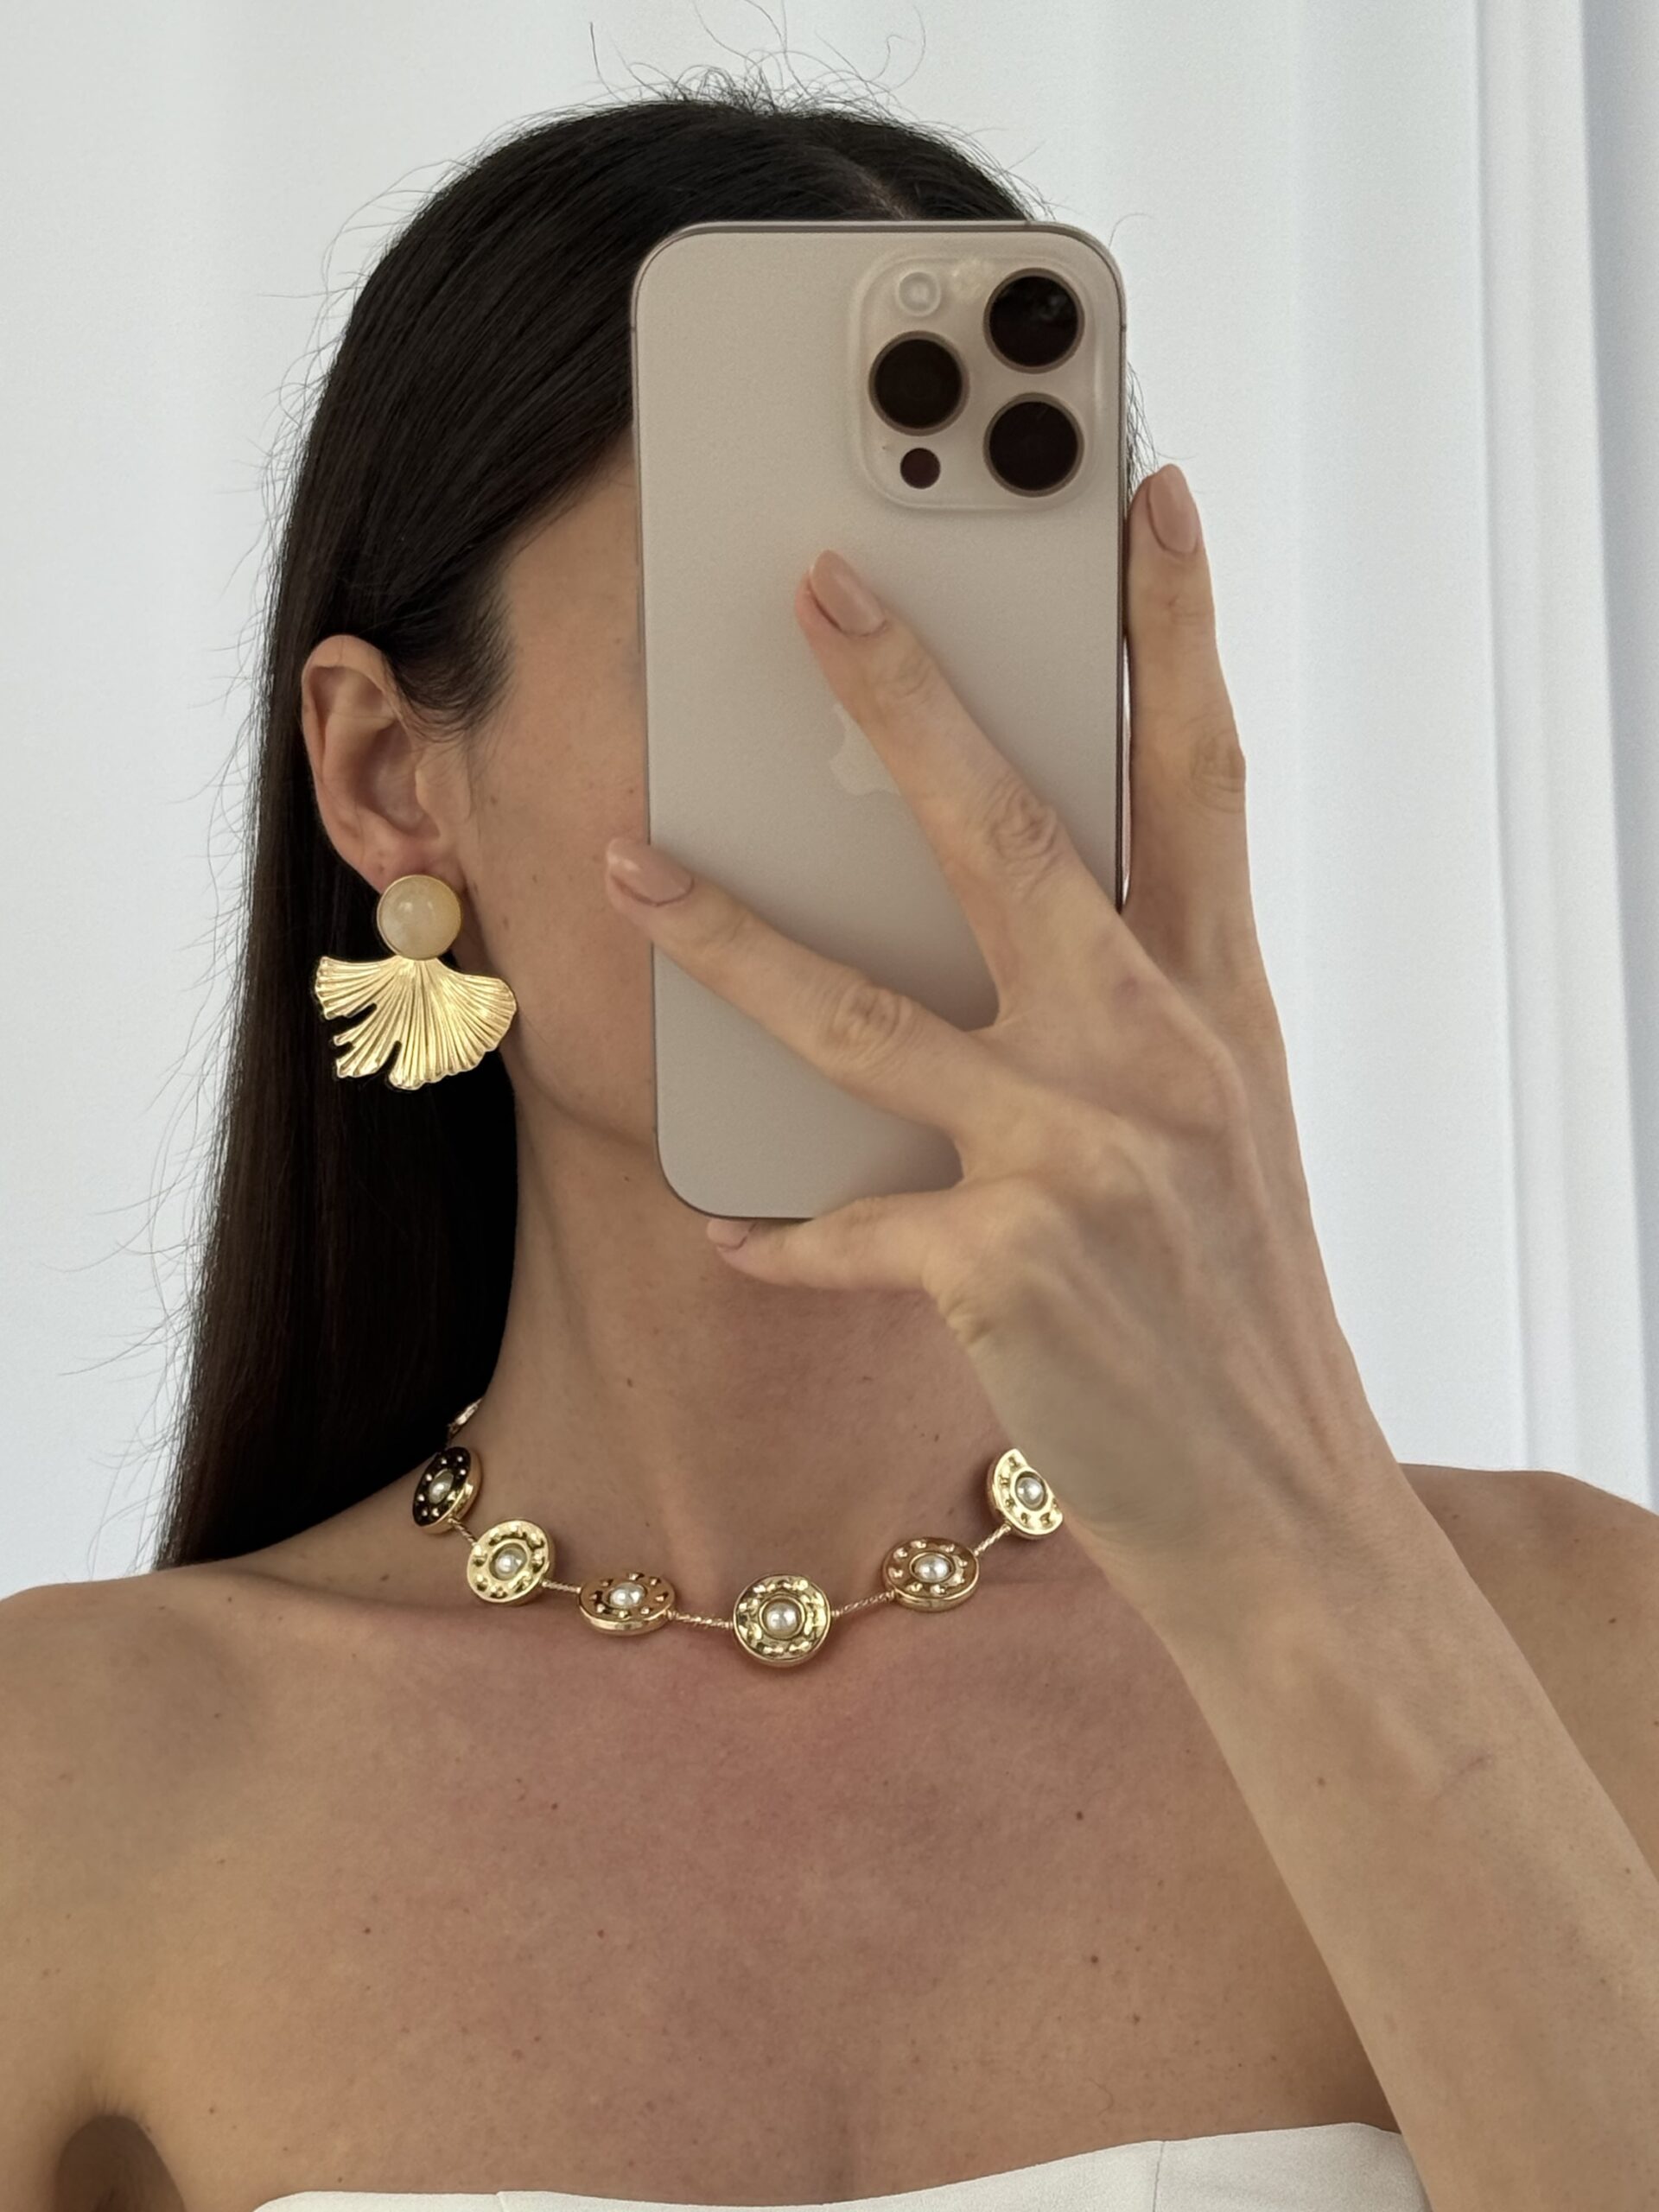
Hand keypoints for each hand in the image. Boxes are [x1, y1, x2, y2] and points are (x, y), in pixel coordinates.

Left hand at [602, 464, 1410, 1617]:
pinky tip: (723, 1227)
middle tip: (817, 577)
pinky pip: (846, 1231)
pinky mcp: (1010, 1269)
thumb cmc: (1237, 1312)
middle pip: (1014, 837)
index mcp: (1217, 1006)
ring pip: (866, 1014)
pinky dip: (781, 1235)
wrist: (1283, 1511)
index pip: (1200, 780)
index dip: (1176, 629)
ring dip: (728, 936)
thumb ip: (1137, 1010)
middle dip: (907, 697)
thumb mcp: (1223, 1131)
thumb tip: (1030, 908)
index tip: (1146, 491)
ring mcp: (1084, 1159)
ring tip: (622, 858)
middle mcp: (1158, 1057)